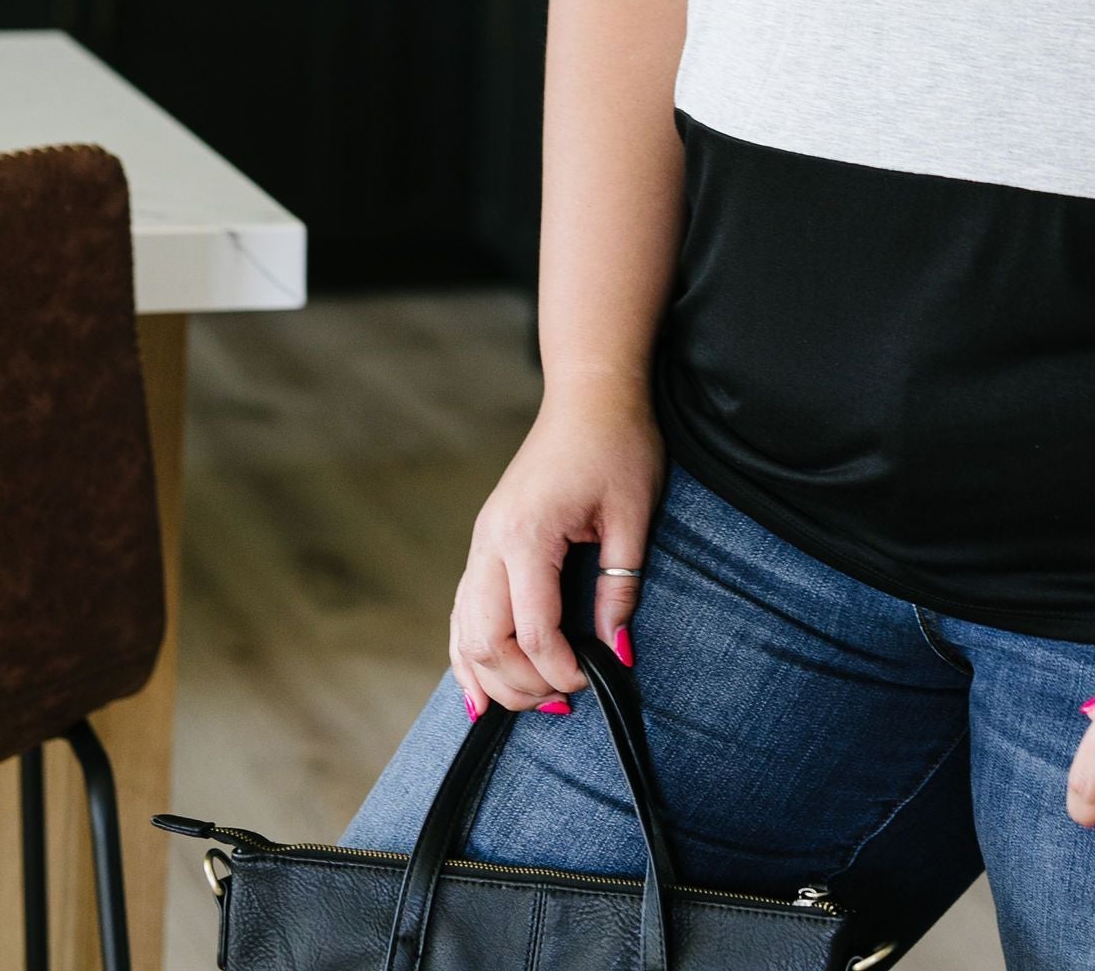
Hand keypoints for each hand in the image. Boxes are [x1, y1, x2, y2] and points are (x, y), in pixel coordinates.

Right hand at [450, 374, 663, 715]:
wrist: (589, 394)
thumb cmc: (617, 444)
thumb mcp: (633, 513)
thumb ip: (620, 584)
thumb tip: (616, 648)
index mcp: (527, 534)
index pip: (532, 631)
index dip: (562, 669)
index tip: (595, 678)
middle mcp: (491, 542)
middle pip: (485, 642)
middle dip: (523, 685)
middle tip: (565, 700)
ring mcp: (481, 542)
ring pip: (463, 632)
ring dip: (492, 677)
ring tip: (533, 701)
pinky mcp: (484, 542)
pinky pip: (461, 611)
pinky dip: (467, 654)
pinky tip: (481, 687)